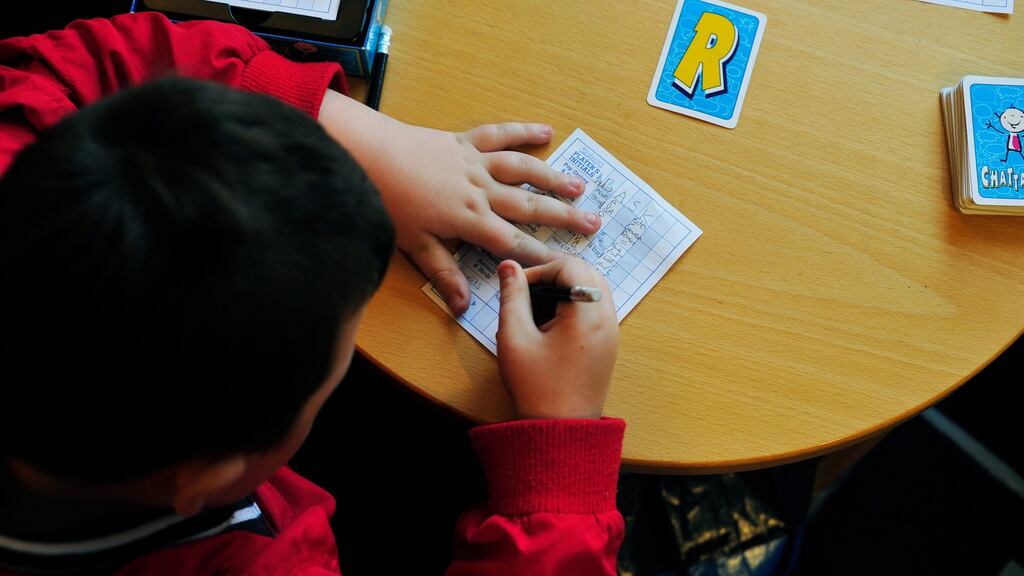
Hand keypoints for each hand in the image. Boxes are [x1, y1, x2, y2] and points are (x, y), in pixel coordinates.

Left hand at [317, 91, 600, 313]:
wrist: (370, 156)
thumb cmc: (390, 203)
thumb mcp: (416, 246)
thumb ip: (444, 273)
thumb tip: (465, 306)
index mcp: (470, 221)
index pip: (512, 243)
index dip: (539, 255)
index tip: (563, 263)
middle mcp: (481, 191)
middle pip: (530, 206)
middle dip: (564, 216)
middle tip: (593, 223)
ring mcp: (476, 163)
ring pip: (524, 170)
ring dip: (554, 178)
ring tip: (580, 186)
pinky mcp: (466, 142)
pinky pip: (501, 134)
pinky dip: (524, 131)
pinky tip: (547, 131)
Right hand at [495, 258, 617, 419]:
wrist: (560, 431)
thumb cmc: (535, 387)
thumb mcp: (515, 337)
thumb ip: (512, 296)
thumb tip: (509, 266)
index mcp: (588, 315)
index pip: (570, 266)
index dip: (540, 269)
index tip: (518, 287)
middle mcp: (608, 319)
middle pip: (587, 272)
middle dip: (555, 276)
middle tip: (528, 293)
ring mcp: (612, 333)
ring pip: (594, 289)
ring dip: (566, 290)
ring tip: (537, 311)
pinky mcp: (609, 345)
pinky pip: (596, 309)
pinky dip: (575, 306)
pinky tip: (551, 326)